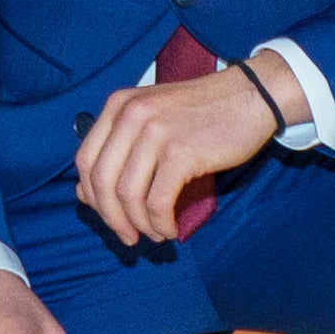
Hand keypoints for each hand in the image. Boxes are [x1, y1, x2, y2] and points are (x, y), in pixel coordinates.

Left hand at [73, 60, 279, 248]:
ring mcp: (155, 132)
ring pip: (127, 195)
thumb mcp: (151, 117)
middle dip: (111, 218)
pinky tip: (170, 228)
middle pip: (101, 181)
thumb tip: (85, 194)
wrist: (249, 96)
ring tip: (156, 233)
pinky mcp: (181, 152)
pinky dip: (160, 223)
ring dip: (139, 224)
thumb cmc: (201, 113)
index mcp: (118, 105)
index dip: (92, 196)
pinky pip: (157, 202)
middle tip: (128, 237)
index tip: (109, 216)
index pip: (85, 160)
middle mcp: (130, 115)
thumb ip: (119, 148)